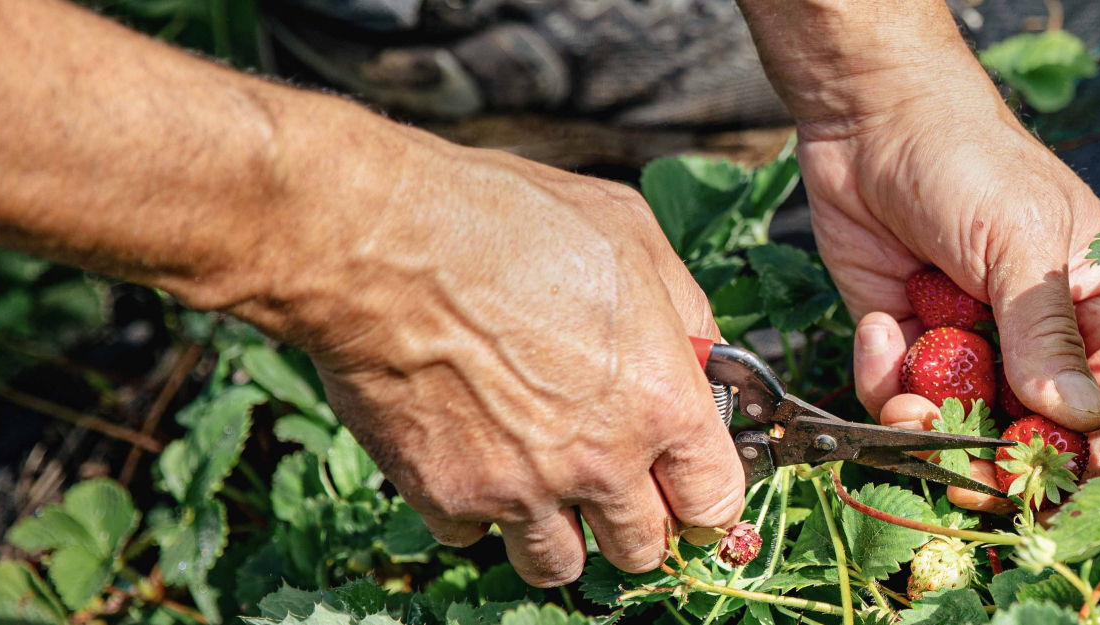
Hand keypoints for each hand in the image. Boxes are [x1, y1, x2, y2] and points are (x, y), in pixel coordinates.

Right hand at [238, 135, 743, 586]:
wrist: (383, 240)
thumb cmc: (510, 222)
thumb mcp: (633, 238)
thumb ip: (685, 313)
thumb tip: (704, 359)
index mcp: (661, 402)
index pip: (715, 500)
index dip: (705, 495)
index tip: (689, 485)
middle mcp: (600, 462)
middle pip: (643, 548)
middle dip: (636, 522)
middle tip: (616, 485)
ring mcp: (521, 488)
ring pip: (559, 566)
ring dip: (560, 535)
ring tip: (546, 486)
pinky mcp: (446, 496)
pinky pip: (475, 538)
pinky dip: (477, 512)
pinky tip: (474, 459)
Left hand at [796, 97, 1099, 512]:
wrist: (870, 117)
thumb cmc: (971, 161)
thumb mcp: (1021, 243)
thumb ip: (1047, 334)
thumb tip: (1080, 419)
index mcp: (1098, 306)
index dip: (1091, 445)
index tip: (1055, 475)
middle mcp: (1039, 336)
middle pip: (1038, 432)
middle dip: (1000, 458)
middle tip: (970, 476)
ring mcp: (973, 342)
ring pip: (963, 424)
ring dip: (931, 422)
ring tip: (909, 399)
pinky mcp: (908, 341)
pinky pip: (901, 395)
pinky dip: (884, 378)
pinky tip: (882, 326)